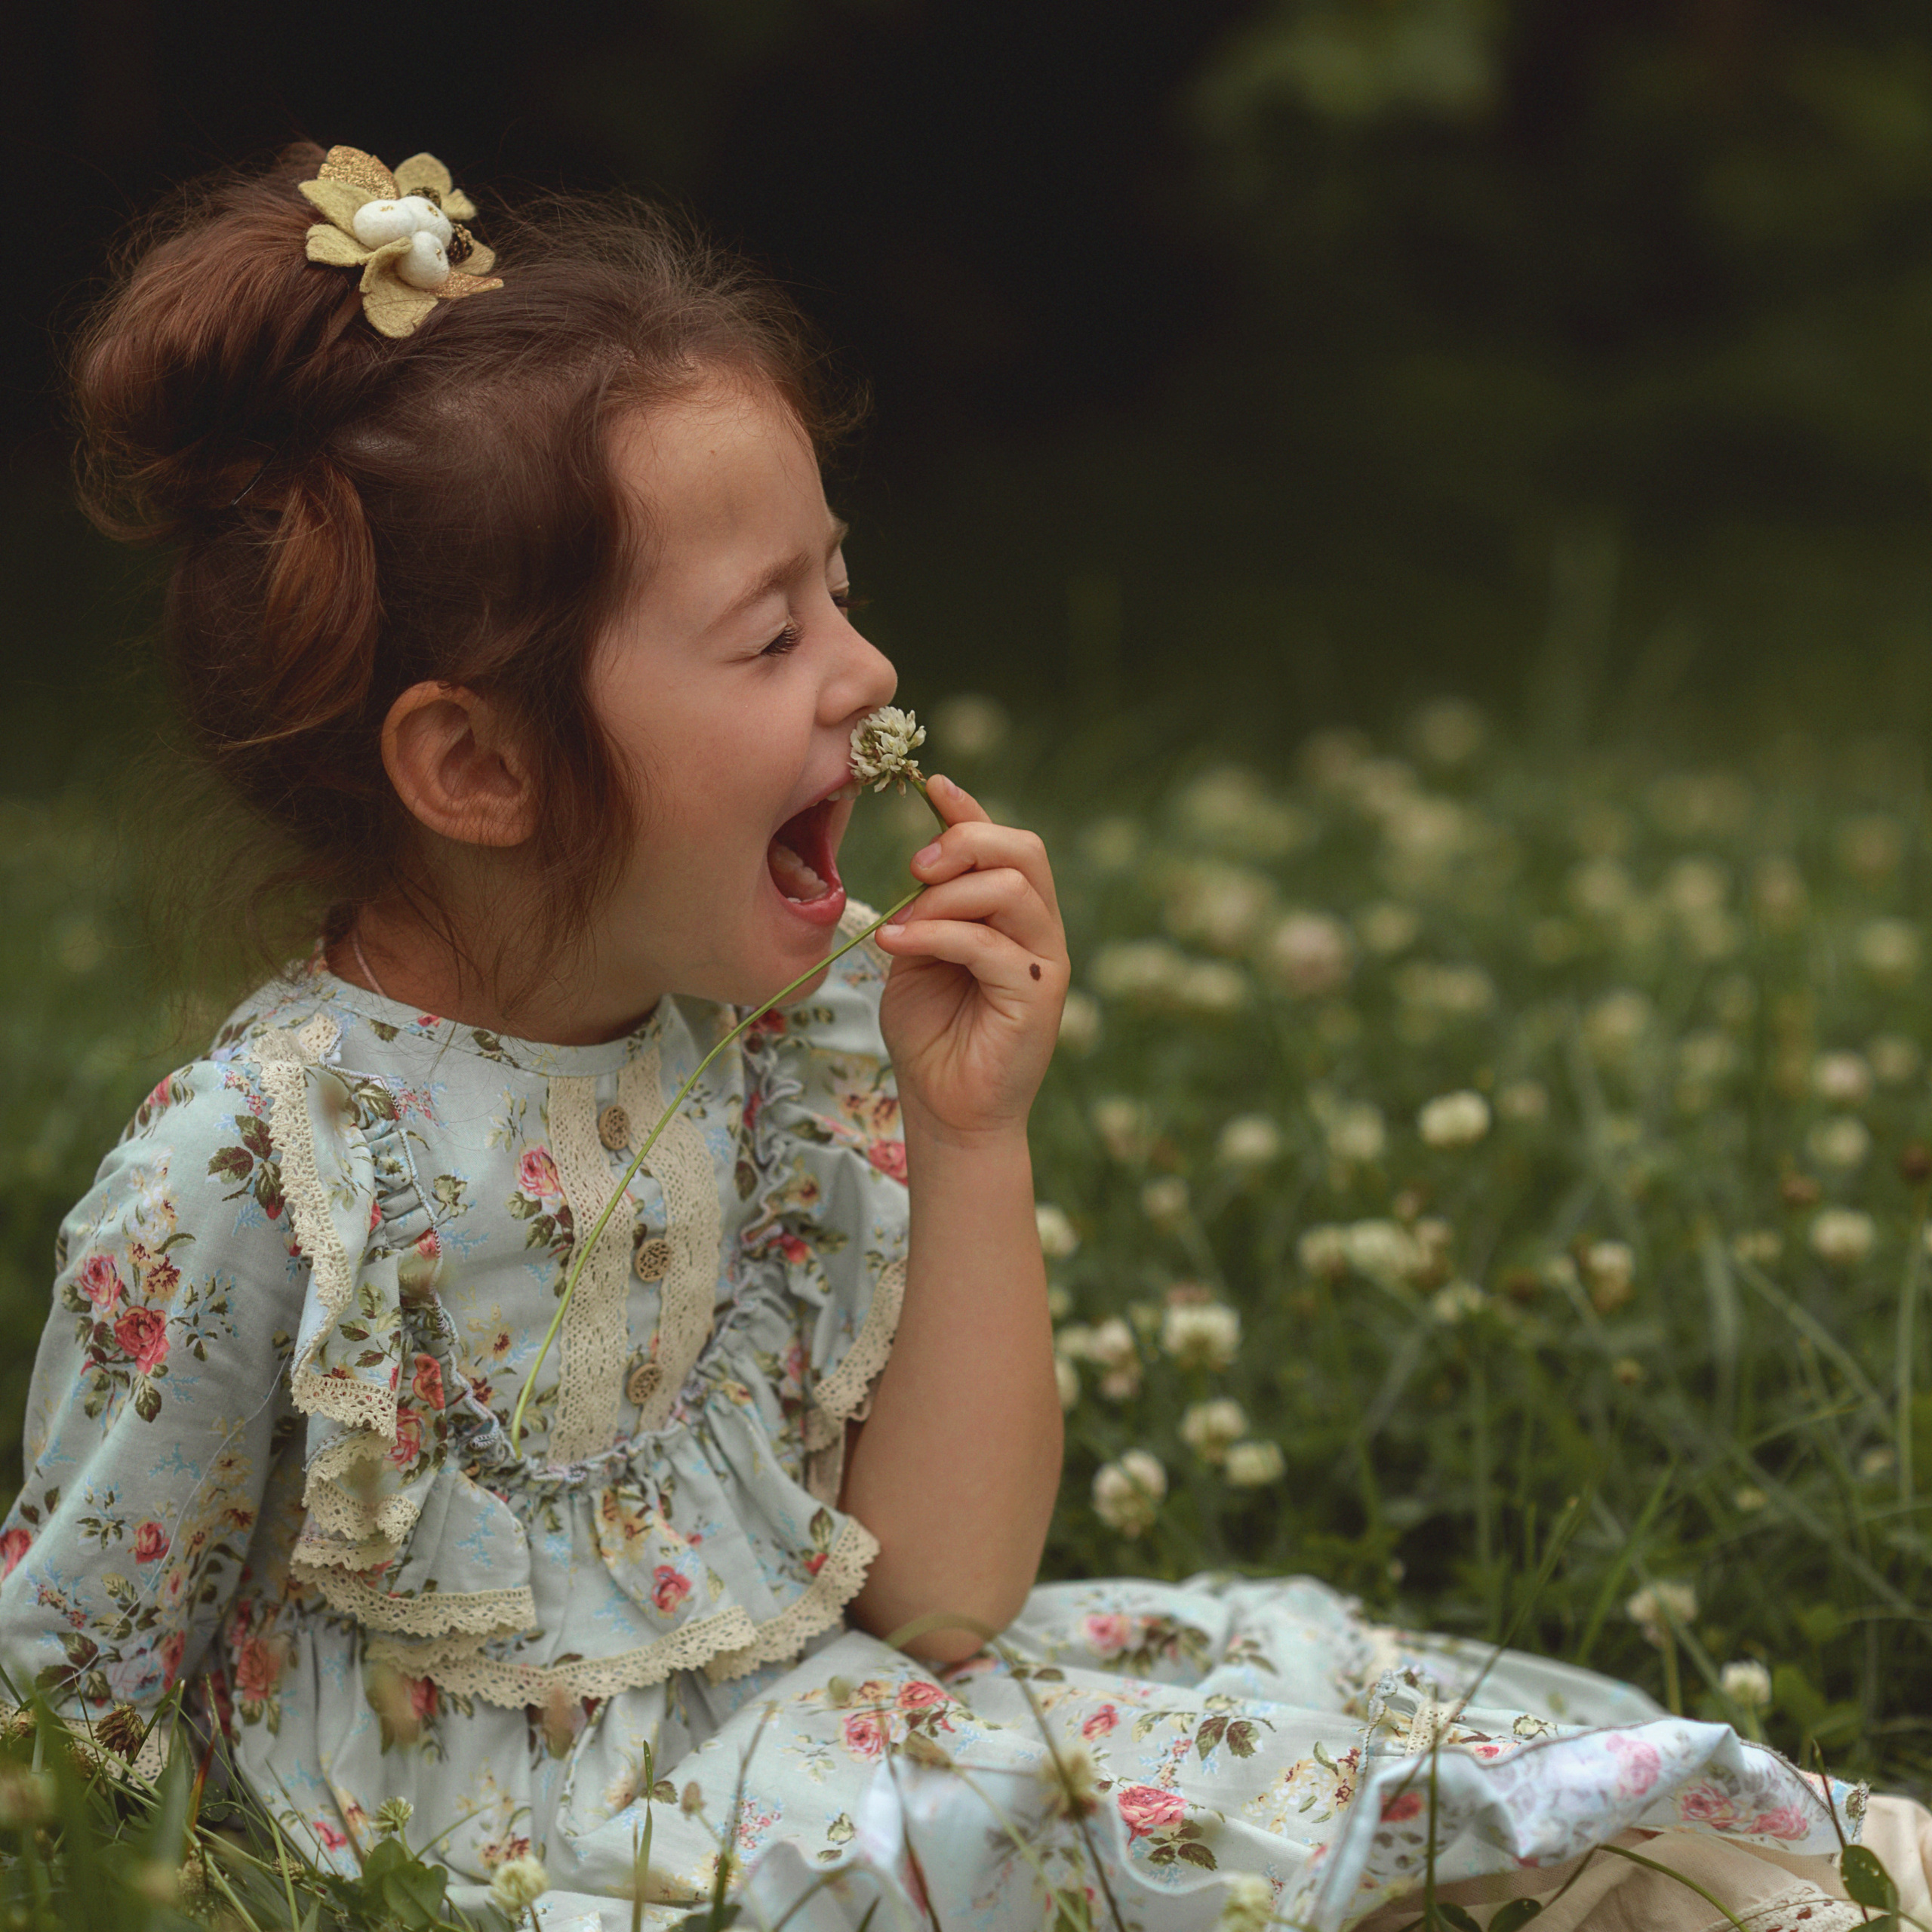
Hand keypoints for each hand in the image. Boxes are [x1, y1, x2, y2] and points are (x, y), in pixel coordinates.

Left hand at [873, 775, 1067, 1143]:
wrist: (945, 1109)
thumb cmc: (932, 1034)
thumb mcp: (918, 953)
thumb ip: (927, 907)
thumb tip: (923, 855)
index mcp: (1014, 916)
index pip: (1007, 845)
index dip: (972, 811)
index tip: (933, 785)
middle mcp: (1039, 932)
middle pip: (1024, 852)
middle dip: (966, 843)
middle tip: (916, 867)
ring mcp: (1045, 964)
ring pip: (1013, 890)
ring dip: (947, 896)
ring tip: (905, 923)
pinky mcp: (1037, 998)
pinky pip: (991, 945)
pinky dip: (937, 935)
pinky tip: (897, 944)